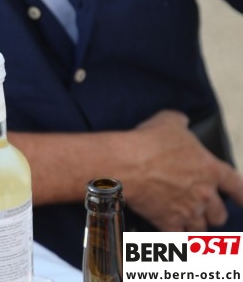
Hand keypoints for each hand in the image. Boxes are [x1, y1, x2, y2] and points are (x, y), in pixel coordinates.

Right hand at [124, 110, 242, 230]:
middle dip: (213, 211)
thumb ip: (181, 124)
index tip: (242, 201)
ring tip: (185, 217)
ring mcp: (188, 212)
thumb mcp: (169, 121)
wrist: (127, 164)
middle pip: (220, 214)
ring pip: (200, 228)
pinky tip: (169, 228)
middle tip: (202, 206)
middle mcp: (204, 194)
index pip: (237, 186)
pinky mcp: (169, 224)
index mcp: (210, 169)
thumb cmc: (149, 142)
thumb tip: (182, 123)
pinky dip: (175, 233)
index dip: (242, 195)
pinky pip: (179, 237)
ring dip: (194, 223)